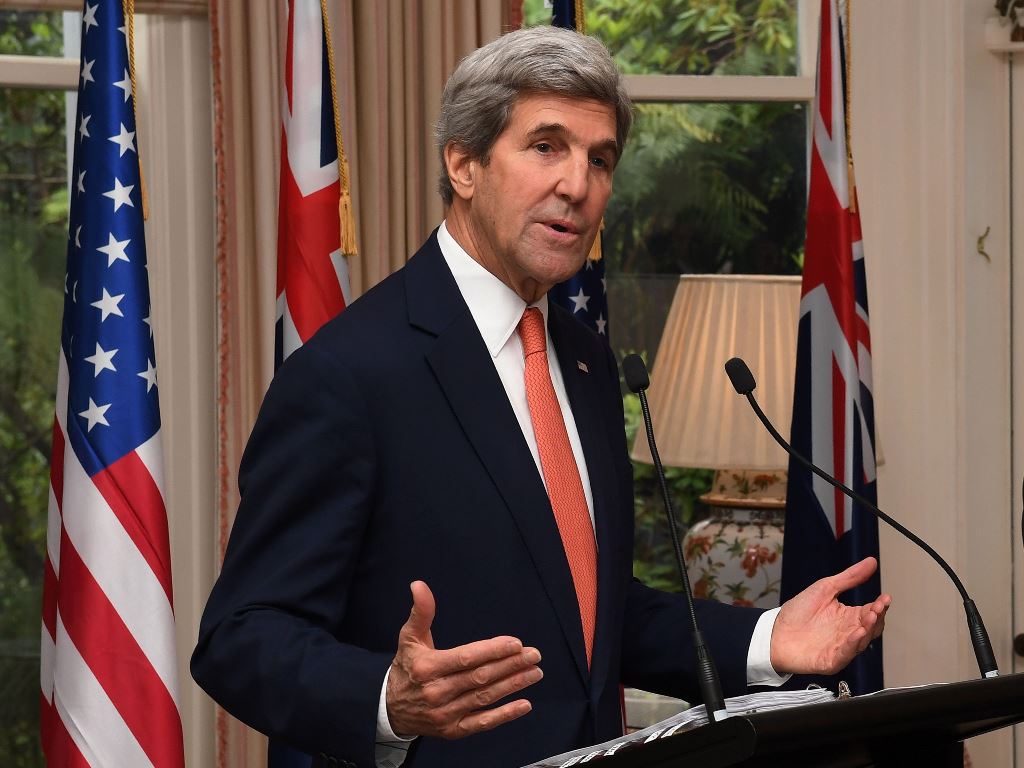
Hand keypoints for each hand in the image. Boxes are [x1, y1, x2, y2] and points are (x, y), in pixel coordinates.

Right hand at [385, 581, 542, 739]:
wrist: (391, 709)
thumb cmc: (407, 668)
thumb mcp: (409, 637)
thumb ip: (420, 611)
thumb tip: (419, 585)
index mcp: (427, 668)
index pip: (466, 658)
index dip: (493, 650)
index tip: (516, 643)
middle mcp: (436, 693)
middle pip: (480, 677)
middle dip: (510, 665)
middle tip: (534, 654)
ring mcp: (445, 714)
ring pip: (485, 697)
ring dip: (513, 685)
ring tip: (534, 672)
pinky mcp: (453, 730)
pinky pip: (482, 723)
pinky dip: (505, 714)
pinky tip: (525, 704)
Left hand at [770, 557, 890, 675]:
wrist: (774, 632)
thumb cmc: (798, 612)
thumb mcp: (825, 588)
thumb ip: (849, 578)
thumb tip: (871, 562)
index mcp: (849, 617)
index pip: (871, 612)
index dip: (880, 606)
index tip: (885, 598)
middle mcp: (848, 633)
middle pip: (871, 628)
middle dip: (877, 617)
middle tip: (879, 607)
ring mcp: (841, 648)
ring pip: (862, 641)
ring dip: (867, 629)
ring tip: (870, 617)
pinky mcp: (831, 661)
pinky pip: (845, 654)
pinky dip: (852, 644)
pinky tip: (856, 633)